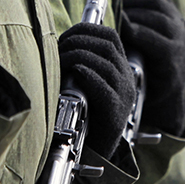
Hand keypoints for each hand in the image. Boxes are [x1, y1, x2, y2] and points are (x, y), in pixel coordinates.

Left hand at [59, 22, 134, 158]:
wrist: (93, 153)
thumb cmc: (83, 114)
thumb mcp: (84, 83)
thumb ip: (79, 62)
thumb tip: (58, 41)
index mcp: (120, 69)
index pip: (110, 36)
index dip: (86, 30)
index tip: (66, 36)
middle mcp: (126, 80)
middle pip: (107, 46)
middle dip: (78, 42)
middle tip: (59, 50)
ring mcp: (124, 96)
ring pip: (106, 64)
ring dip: (79, 57)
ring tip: (62, 62)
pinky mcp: (116, 113)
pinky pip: (105, 87)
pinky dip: (89, 76)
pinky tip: (76, 74)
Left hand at [119, 0, 184, 135]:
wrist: (171, 97)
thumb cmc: (149, 63)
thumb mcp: (143, 36)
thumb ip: (131, 18)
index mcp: (168, 13)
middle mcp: (176, 23)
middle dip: (129, 0)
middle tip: (110, 6)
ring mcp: (178, 40)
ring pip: (156, 16)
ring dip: (132, 15)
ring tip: (115, 19)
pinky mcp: (172, 58)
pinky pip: (157, 40)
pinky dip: (138, 32)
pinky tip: (124, 32)